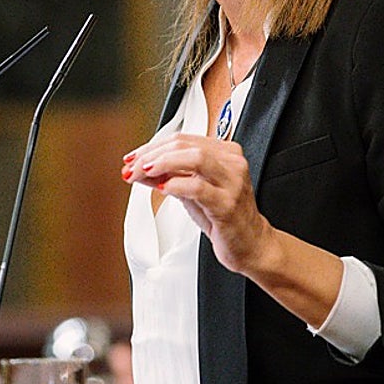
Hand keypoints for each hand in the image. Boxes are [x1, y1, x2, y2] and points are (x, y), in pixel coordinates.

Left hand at [122, 132, 274, 274]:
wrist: (250, 243)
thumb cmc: (224, 215)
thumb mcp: (191, 191)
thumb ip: (167, 176)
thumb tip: (138, 168)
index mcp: (224, 152)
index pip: (182, 139)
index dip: (152, 146)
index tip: (132, 158)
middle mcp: (231, 162)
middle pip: (184, 145)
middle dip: (151, 155)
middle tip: (132, 167)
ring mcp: (232, 181)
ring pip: (195, 158)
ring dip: (163, 163)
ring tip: (144, 172)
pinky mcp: (228, 203)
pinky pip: (199, 187)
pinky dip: (176, 185)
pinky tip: (163, 188)